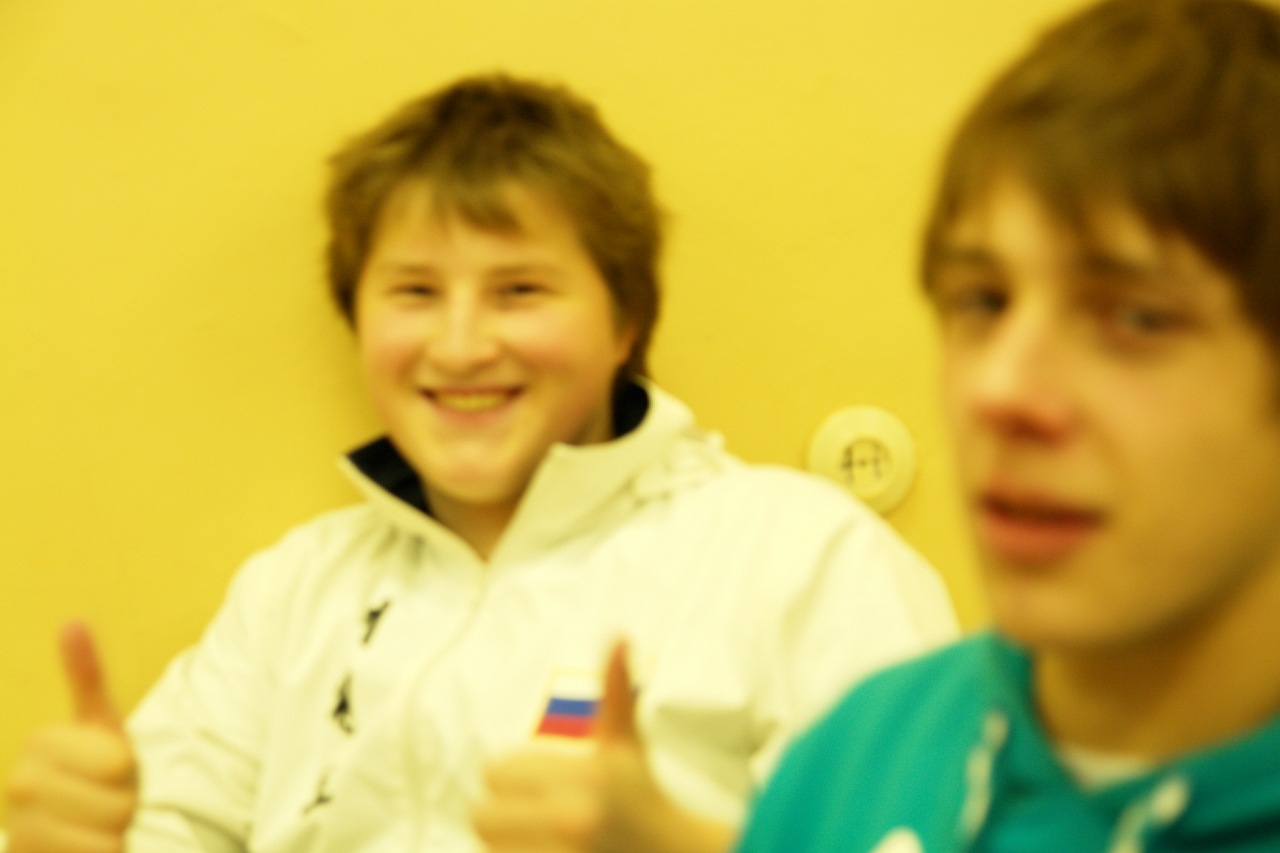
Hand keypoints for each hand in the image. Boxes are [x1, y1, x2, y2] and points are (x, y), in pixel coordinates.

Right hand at [6, 622, 138, 852]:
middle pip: (117, 801)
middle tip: (104, 802)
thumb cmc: (94, 777)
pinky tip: (83, 852)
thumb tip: (71, 621)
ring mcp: (20, 828)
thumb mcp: (100, 725)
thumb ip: (85, 676)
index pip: (118, 762)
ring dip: (114, 837)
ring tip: (94, 828)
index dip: (128, 771)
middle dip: (123, 805)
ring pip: (108, 838)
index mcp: (41, 741)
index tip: (109, 769)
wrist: (64, 838)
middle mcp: (19, 783)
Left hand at [472, 642, 732, 852]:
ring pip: (487, 846)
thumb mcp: (626, 747)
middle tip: (529, 816)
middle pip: (480, 815)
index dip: (512, 777)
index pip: (495, 770)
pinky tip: (540, 849)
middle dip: (502, 814)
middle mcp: (573, 821)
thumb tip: (619, 637)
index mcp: (586, 778)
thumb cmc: (640, 799)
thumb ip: (614, 695)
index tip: (539, 786)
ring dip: (506, 842)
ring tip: (537, 837)